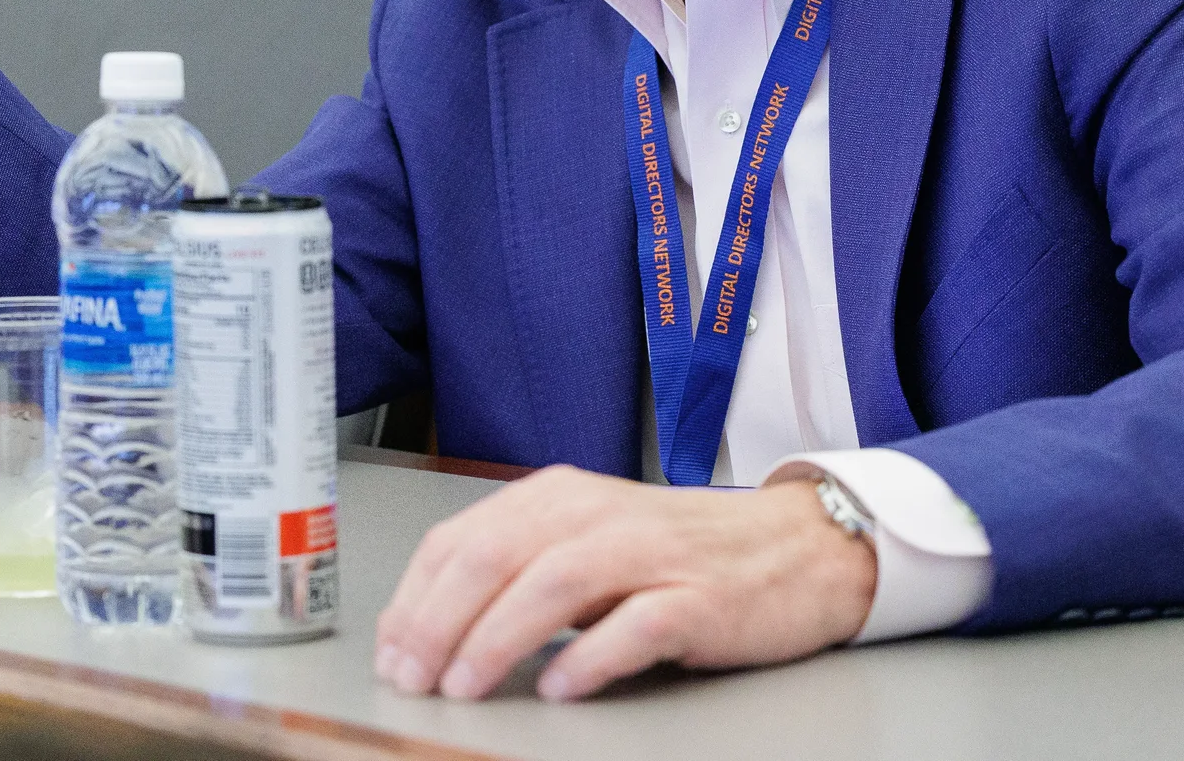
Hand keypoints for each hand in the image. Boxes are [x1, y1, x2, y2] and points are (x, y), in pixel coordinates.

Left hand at [372, 468, 874, 702]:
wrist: (793, 548)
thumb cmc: (679, 553)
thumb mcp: (585, 545)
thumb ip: (517, 571)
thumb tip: (433, 629)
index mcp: (557, 497)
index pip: (462, 538)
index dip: (416, 598)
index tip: (390, 651)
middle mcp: (596, 513)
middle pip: (496, 557)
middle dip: (441, 622)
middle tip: (413, 676)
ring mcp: (650, 552)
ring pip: (554, 584)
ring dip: (498, 637)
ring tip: (464, 684)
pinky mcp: (700, 596)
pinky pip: (639, 624)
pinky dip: (593, 656)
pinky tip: (562, 687)